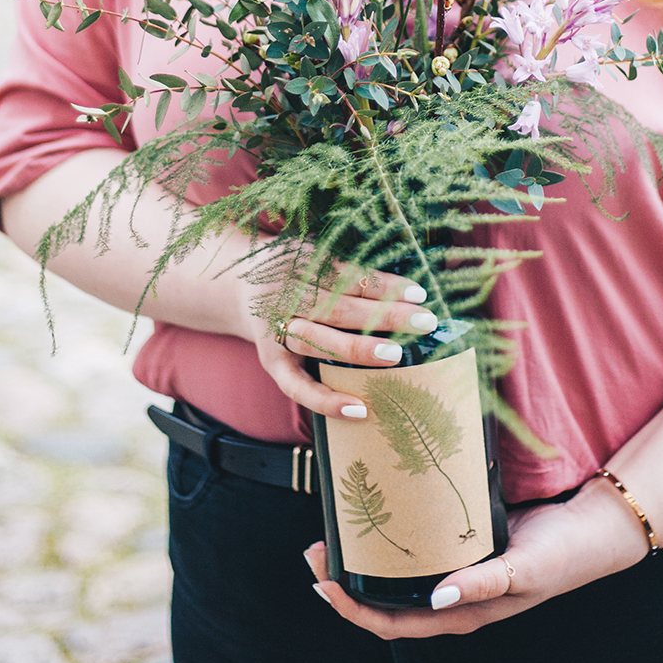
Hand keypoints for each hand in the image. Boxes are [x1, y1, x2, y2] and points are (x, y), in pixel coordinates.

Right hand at [250, 265, 438, 417]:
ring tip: (395, 355)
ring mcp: (275, 330)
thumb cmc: (295, 270)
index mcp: (299, 262)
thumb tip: (408, 289)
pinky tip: (359, 409)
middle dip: (384, 315)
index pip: (347, 275)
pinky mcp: (271, 361)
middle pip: (338, 307)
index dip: (383, 285)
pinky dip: (326, 400)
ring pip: (318, 341)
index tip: (420, 295)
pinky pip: (297, 386)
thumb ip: (351, 268)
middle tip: (424, 323)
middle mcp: (285, 295)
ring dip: (358, 349)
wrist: (238, 284)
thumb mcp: (315, 253)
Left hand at [304, 482, 649, 637]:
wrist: (589, 530)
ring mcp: (451, 575)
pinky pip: (412, 550)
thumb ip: (485, 583)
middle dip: (343, 585)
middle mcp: (448, 599)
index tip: (324, 583)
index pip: (392, 624)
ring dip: (359, 563)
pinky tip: (373, 515)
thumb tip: (438, 600)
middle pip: (382, 604)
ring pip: (393, 578)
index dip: (353, 609)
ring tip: (331, 534)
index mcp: (459, 614)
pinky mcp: (458, 548)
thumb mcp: (523, 568)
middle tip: (315, 551)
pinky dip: (386, 540)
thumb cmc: (558, 554)